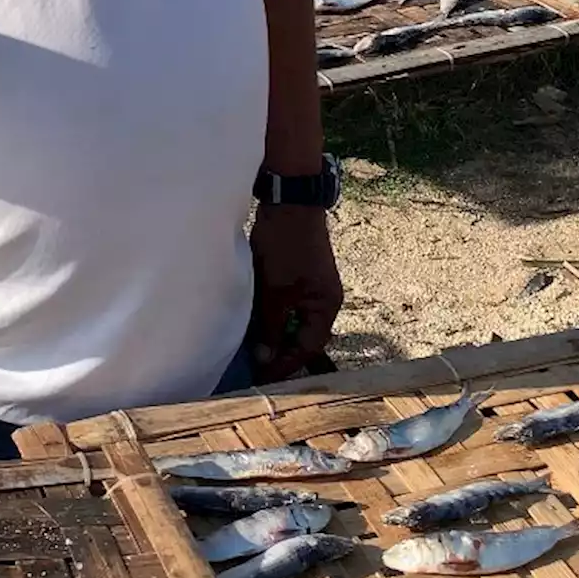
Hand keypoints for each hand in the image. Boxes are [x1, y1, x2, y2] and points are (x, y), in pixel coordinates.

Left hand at [248, 203, 343, 384]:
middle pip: (302, 335)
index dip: (286, 364)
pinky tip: (254, 319)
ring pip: (292, 319)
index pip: (309, 347)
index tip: (262, 376)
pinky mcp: (297, 274)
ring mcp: (310, 285)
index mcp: (326, 306)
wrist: (288, 201)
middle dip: (280, 350)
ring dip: (274, 331)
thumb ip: (272, 326)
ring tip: (252, 346)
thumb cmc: (286, 247)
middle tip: (255, 365)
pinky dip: (272, 313)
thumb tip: (266, 358)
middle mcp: (323, 299)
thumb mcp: (276, 291)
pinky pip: (286, 304)